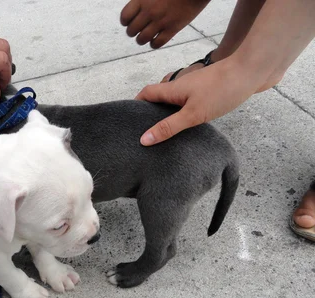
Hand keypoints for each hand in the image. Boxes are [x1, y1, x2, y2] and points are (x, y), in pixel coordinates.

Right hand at [135, 57, 276, 145]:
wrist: (253, 71)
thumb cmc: (222, 89)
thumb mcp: (192, 114)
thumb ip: (168, 127)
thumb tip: (143, 139)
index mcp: (172, 89)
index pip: (146, 94)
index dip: (136, 104)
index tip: (130, 119)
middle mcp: (182, 86)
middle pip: (159, 98)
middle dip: (151, 112)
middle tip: (146, 131)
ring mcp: (196, 88)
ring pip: (176, 101)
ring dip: (170, 114)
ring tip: (167, 133)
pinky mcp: (210, 92)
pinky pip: (191, 103)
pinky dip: (186, 114)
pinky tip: (191, 126)